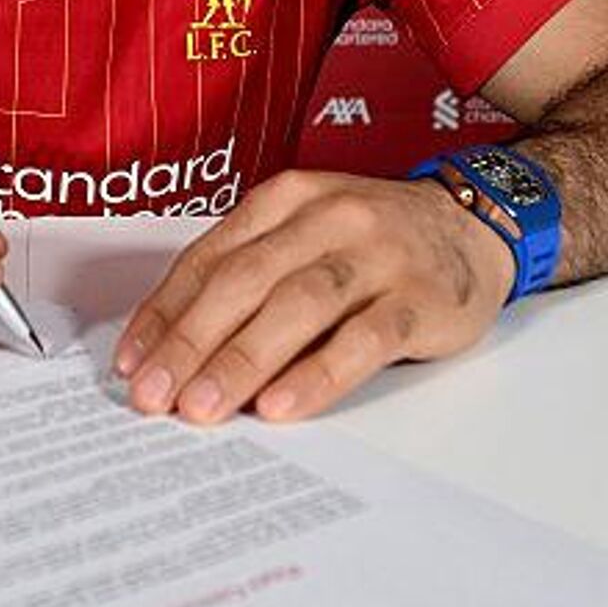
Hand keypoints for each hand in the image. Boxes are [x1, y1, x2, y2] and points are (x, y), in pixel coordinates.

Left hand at [112, 170, 514, 423]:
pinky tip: (281, 406)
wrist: (476, 226)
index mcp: (287, 198)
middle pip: (245, 280)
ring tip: (201, 408)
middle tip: (152, 395)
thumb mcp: (306, 232)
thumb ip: (250, 275)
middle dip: (190, 340)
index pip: (210, 257)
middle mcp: (328, 217)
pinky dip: (317, 374)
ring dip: (242, 360)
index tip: (131, 362)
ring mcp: (378, 255)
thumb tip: (177, 348)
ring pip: (297, 305)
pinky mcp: (421, 298)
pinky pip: (363, 339)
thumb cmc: (372, 242)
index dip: (164, 312)